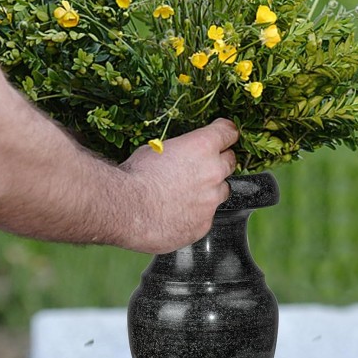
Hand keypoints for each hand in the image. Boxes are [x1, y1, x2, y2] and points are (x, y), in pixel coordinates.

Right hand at [120, 119, 237, 253]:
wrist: (127, 209)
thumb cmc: (134, 176)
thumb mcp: (155, 150)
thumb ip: (178, 153)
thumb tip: (177, 158)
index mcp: (202, 146)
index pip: (229, 133)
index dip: (227, 133)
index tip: (226, 135)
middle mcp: (214, 172)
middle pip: (231, 163)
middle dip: (219, 163)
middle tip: (202, 168)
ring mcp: (211, 201)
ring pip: (221, 192)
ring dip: (209, 191)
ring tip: (186, 196)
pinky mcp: (204, 224)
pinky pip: (206, 217)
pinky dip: (195, 215)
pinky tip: (176, 216)